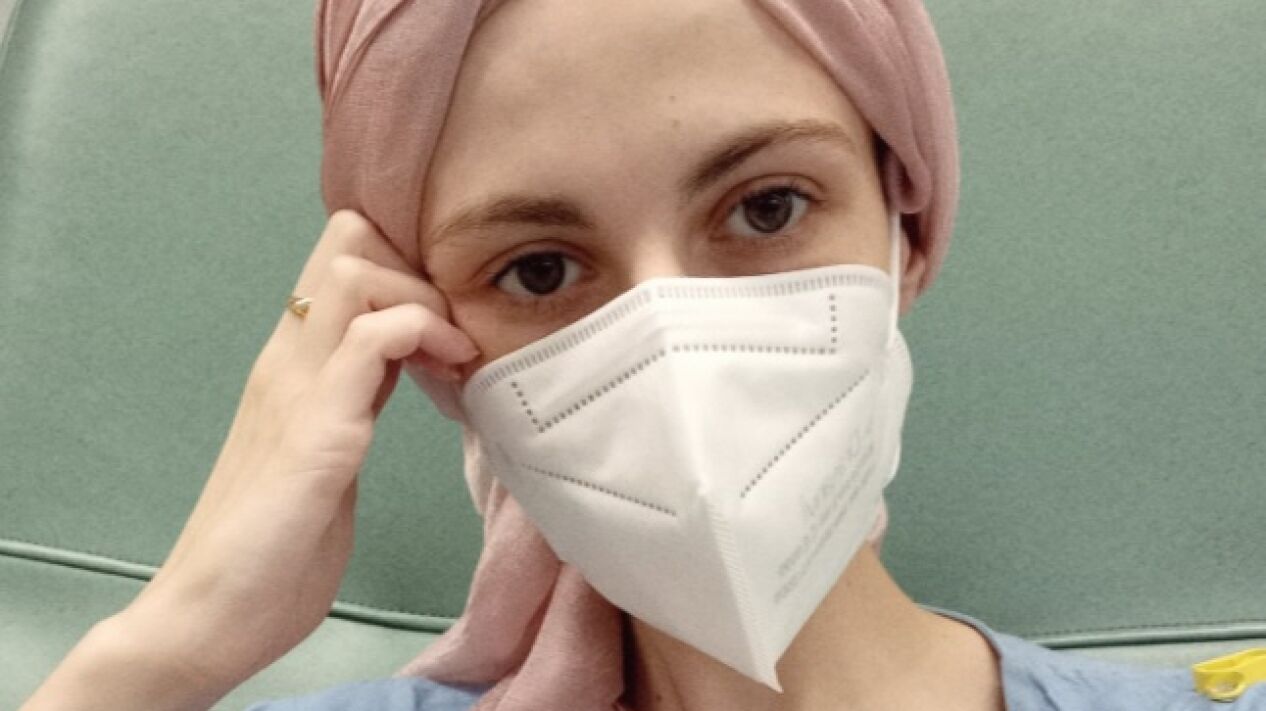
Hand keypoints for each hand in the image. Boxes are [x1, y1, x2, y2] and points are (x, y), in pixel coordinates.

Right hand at [118, 209, 478, 693]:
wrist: (208, 619)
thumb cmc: (274, 548)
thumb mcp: (331, 446)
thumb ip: (358, 395)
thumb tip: (406, 358)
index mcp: (292, 364)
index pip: (341, 259)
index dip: (405, 263)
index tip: (447, 317)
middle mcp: (288, 360)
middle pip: (349, 240)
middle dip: (420, 267)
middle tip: (455, 331)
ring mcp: (298, 389)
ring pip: (356, 272)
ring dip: (423, 299)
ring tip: (456, 355)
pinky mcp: (315, 431)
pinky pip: (370, 341)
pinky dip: (421, 335)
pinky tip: (449, 372)